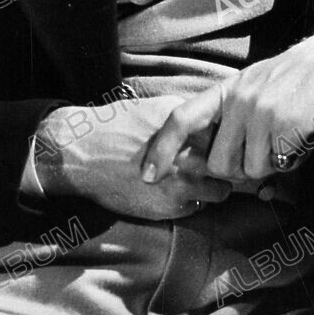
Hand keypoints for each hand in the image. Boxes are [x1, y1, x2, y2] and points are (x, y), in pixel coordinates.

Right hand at [35, 95, 231, 219]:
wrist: (82, 154)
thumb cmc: (117, 126)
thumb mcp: (157, 107)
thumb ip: (189, 116)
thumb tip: (218, 118)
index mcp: (188, 123)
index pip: (230, 132)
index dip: (232, 138)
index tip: (231, 141)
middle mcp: (188, 152)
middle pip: (230, 162)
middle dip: (228, 164)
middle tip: (224, 164)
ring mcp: (181, 181)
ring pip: (220, 190)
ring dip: (214, 186)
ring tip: (201, 181)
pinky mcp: (170, 206)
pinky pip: (198, 207)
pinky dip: (194, 201)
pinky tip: (179, 192)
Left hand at [141, 18, 313, 183]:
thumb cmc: (297, 79)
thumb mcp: (258, 89)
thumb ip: (237, 122)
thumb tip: (222, 171)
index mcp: (228, 89)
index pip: (181, 118)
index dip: (161, 149)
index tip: (148, 175)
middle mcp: (240, 99)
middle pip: (218, 163)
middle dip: (239, 172)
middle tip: (264, 156)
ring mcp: (262, 112)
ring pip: (250, 170)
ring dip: (271, 166)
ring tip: (288, 141)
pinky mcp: (286, 125)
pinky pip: (279, 165)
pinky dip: (293, 160)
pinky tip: (303, 137)